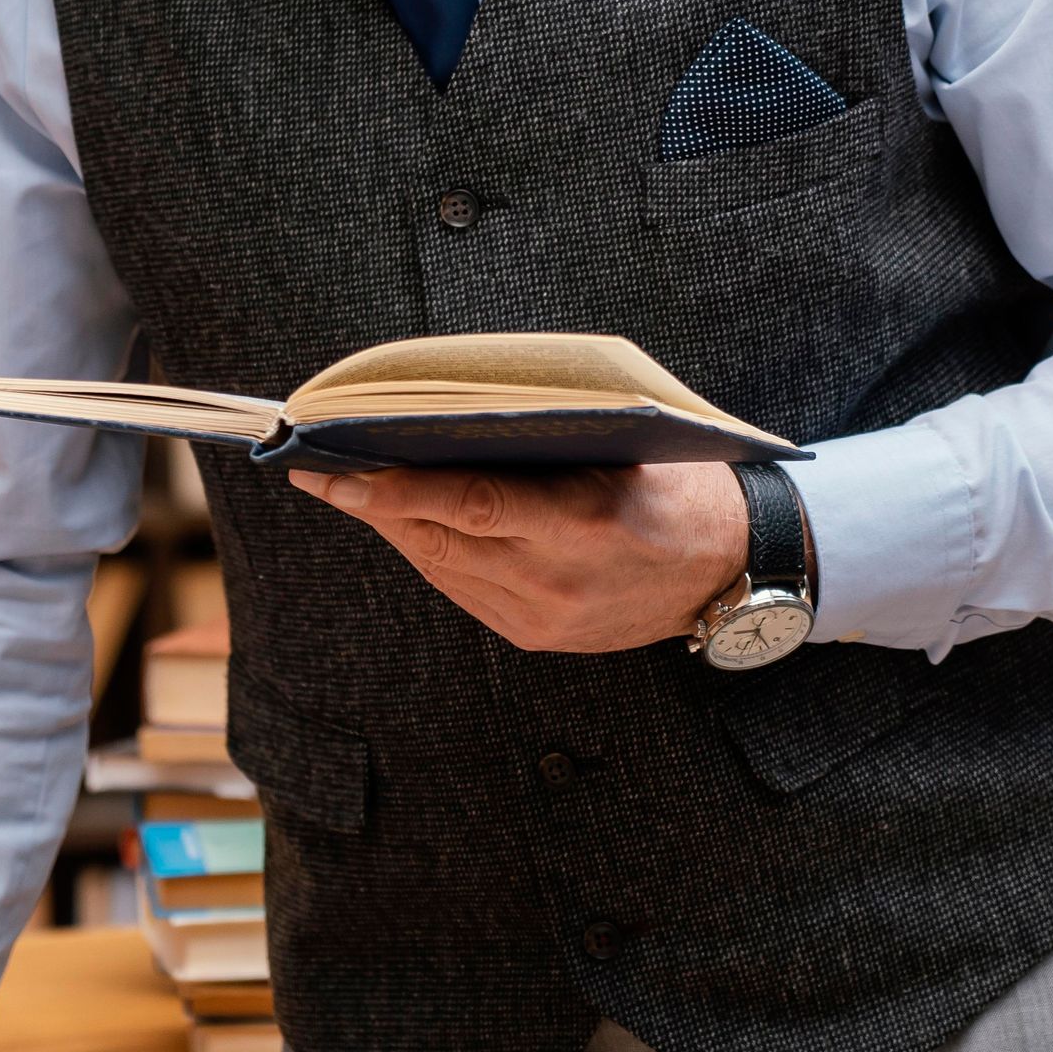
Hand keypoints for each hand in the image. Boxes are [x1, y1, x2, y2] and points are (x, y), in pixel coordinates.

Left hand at [287, 460, 748, 652]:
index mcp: (580, 525)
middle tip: (321, 465)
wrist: (731, 570)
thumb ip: (543, 435)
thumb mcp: (625, 443)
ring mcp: (543, 618)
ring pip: (439, 567)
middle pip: (437, 538)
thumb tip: (448, 413)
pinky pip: (461, 589)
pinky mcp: (537, 638)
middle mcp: (554, 581)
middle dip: (373, 503)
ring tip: (354, 485)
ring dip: (394, 526)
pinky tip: (409, 522)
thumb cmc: (679, 485)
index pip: (465, 505)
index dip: (392, 489)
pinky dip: (430, 551)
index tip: (334, 470)